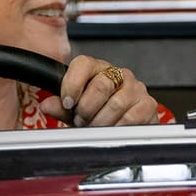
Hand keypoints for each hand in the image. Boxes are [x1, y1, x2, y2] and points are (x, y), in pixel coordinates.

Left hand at [44, 55, 162, 125]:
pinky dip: (117, 128)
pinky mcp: (148, 104)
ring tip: (95, 127)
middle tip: (81, 121)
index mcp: (98, 69)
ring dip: (101, 121)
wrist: (130, 128)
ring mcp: (135, 88)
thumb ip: (61, 107)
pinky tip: (111, 131)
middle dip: (87, 109)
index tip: (67, 103)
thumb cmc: (102, 115)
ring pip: (115, 104)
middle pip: (100, 85)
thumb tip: (47, 105)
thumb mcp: (76, 111)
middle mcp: (118, 75)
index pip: (83, 64)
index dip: (72, 84)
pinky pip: (130, 117)